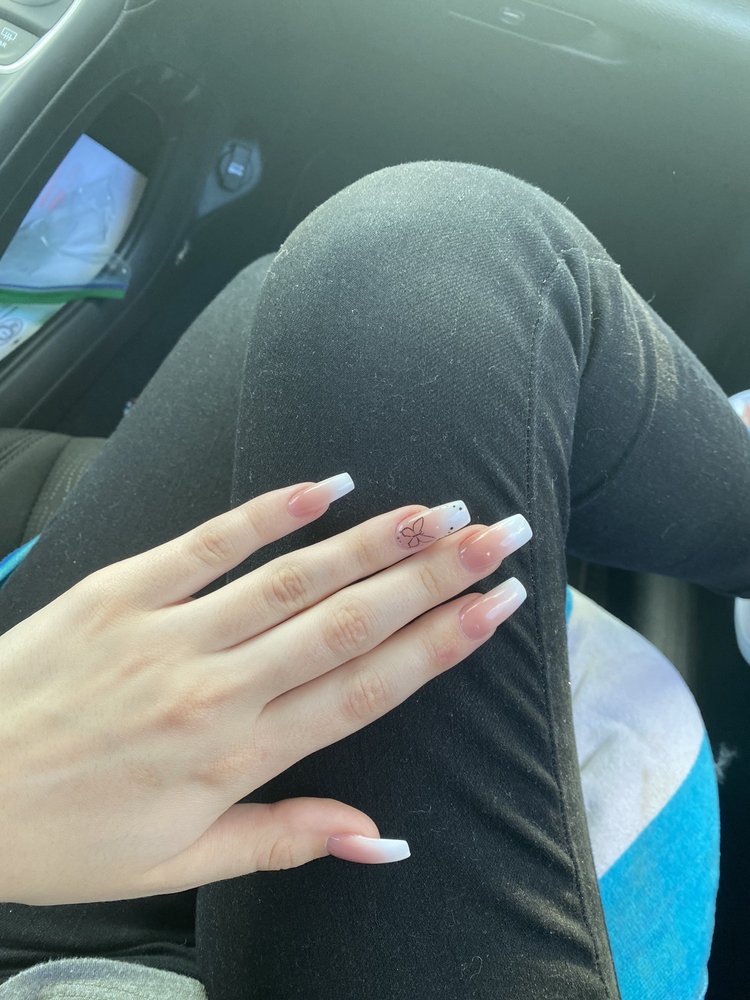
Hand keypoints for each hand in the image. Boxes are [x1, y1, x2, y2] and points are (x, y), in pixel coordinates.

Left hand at [0, 473, 529, 905]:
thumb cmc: (65, 838)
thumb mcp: (178, 863)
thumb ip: (286, 838)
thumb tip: (382, 838)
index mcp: (236, 756)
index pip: (364, 691)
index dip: (441, 646)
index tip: (499, 606)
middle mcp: (215, 688)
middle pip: (347, 623)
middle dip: (433, 577)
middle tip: (499, 535)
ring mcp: (166, 632)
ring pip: (291, 579)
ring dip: (372, 542)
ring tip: (438, 510)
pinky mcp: (119, 591)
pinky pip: (207, 544)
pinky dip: (269, 512)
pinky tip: (328, 486)